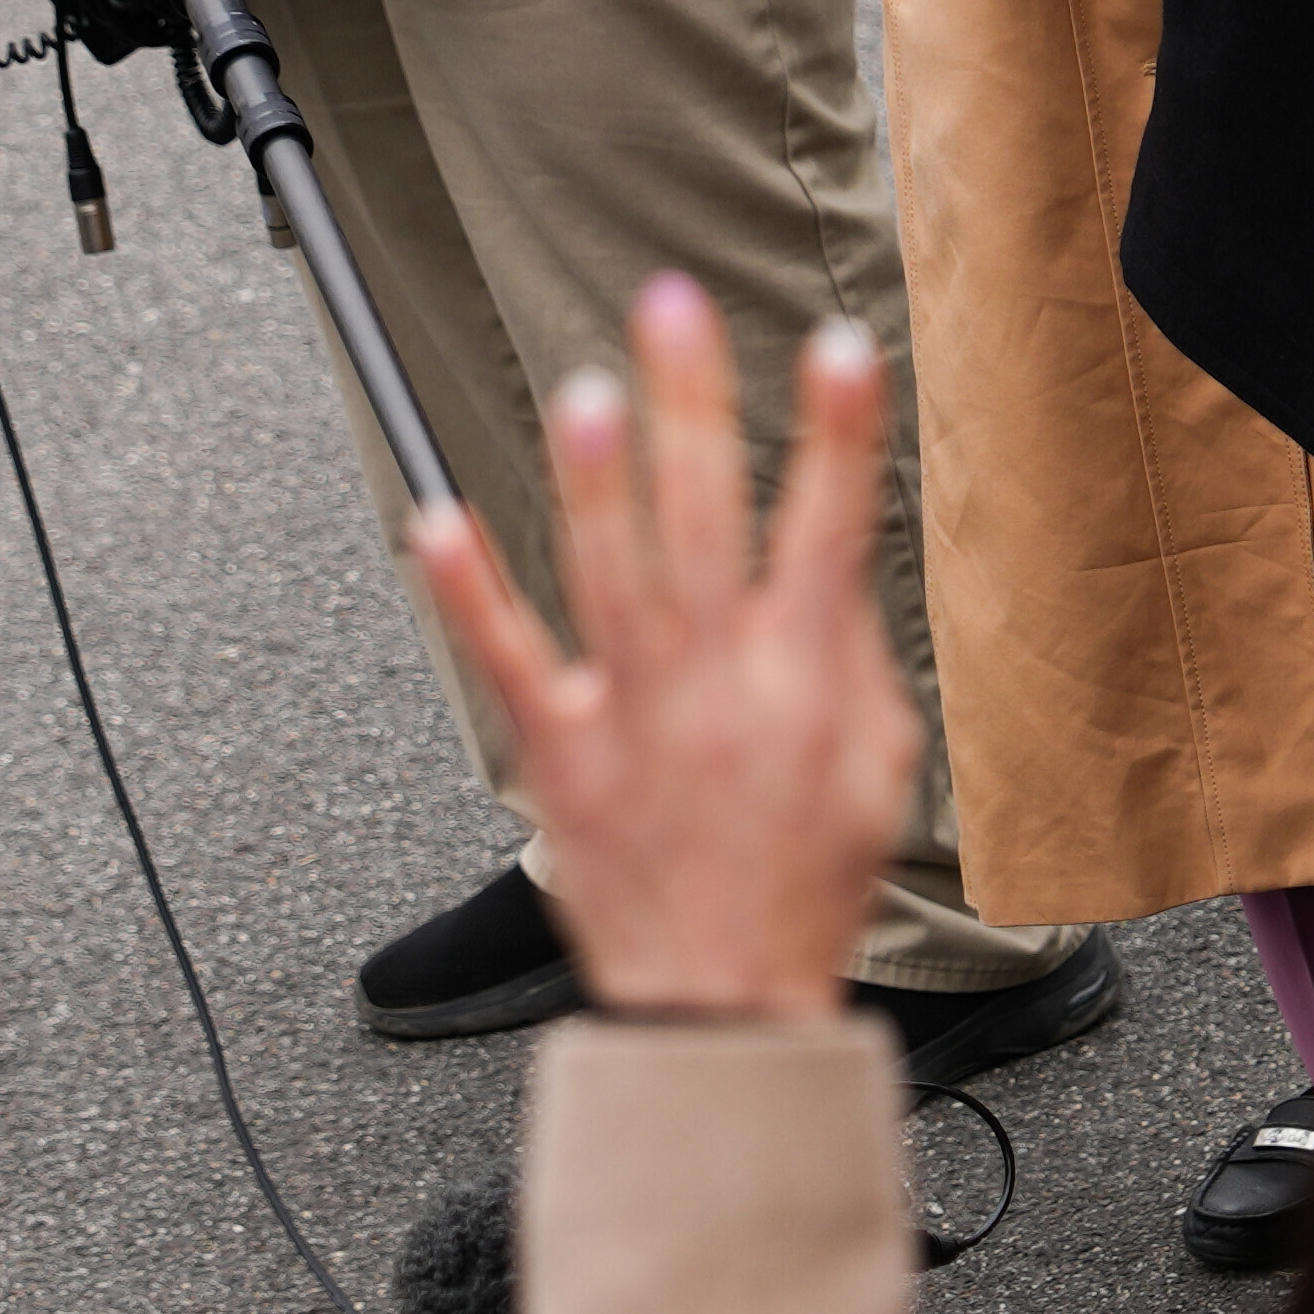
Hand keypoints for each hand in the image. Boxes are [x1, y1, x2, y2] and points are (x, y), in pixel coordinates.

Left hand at [402, 274, 919, 1019]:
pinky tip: (435, 522)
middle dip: (695, 403)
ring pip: (608, 575)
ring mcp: (633, 718)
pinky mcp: (558, 757)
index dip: (837, 432)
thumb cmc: (804, 894)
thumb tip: (833, 569)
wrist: (721, 1007)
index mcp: (806, 684)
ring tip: (586, 390)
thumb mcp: (878, 777)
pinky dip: (467, 591)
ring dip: (597, 478)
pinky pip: (506, 661)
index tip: (835, 345)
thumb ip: (856, 663)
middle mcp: (719, 687)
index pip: (832, 531)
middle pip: (708, 519)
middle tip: (672, 306)